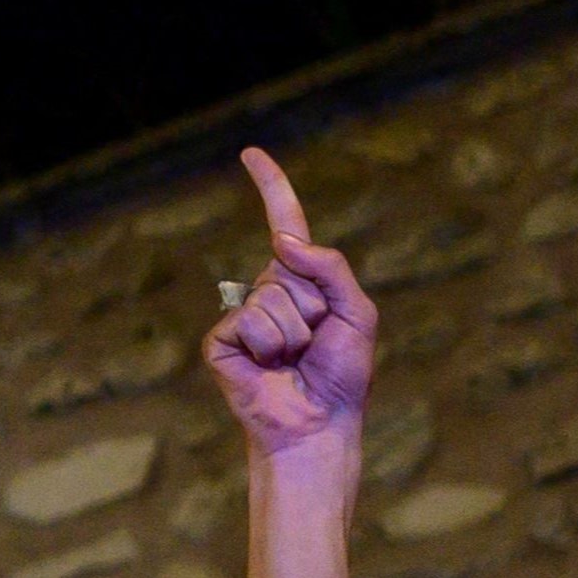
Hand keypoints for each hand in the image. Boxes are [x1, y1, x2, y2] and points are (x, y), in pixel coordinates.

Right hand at [202, 145, 376, 577]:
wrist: (318, 424)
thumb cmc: (340, 375)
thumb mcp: (357, 311)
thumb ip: (330, 267)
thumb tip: (284, 239)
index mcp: (300, 281)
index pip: (284, 223)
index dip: (270, 187)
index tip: (250, 153)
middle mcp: (267, 291)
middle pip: (288, 267)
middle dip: (314, 305)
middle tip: (314, 343)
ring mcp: (241, 316)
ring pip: (271, 298)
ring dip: (295, 333)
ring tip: (294, 361)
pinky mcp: (220, 342)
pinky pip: (249, 322)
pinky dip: (269, 346)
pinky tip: (269, 369)